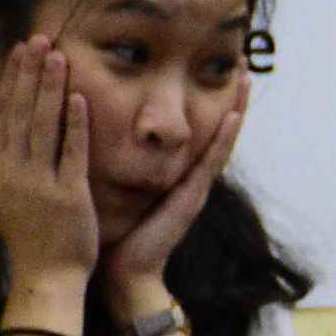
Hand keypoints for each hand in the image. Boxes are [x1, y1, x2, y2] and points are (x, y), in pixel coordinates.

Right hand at [0, 36, 103, 293]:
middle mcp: (12, 171)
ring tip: (57, 56)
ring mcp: (39, 183)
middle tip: (38, 39)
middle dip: (28, 73)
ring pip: (42, 126)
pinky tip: (78, 98)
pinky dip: (74, 125)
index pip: (1, 113)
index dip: (10, 79)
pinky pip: (70, 153)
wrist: (45, 273)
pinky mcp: (68, 195)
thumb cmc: (24, 232)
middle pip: (19, 112)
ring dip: (49, 88)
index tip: (18, 50)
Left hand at [101, 89, 245, 315]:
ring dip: (237, 107)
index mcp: (173, 173)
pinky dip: (225, 138)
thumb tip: (90, 129)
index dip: (204, 99)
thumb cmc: (114, 234)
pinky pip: (212, 162)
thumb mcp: (114, 188)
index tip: (210, 68)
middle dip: (230, 96)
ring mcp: (196, 186)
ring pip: (222, 139)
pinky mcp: (192, 197)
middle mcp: (190, 176)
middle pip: (217, 128)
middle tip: (241, 62)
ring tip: (244, 77)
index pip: (194, 129)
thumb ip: (112, 162)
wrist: (125, 272)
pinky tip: (234, 115)